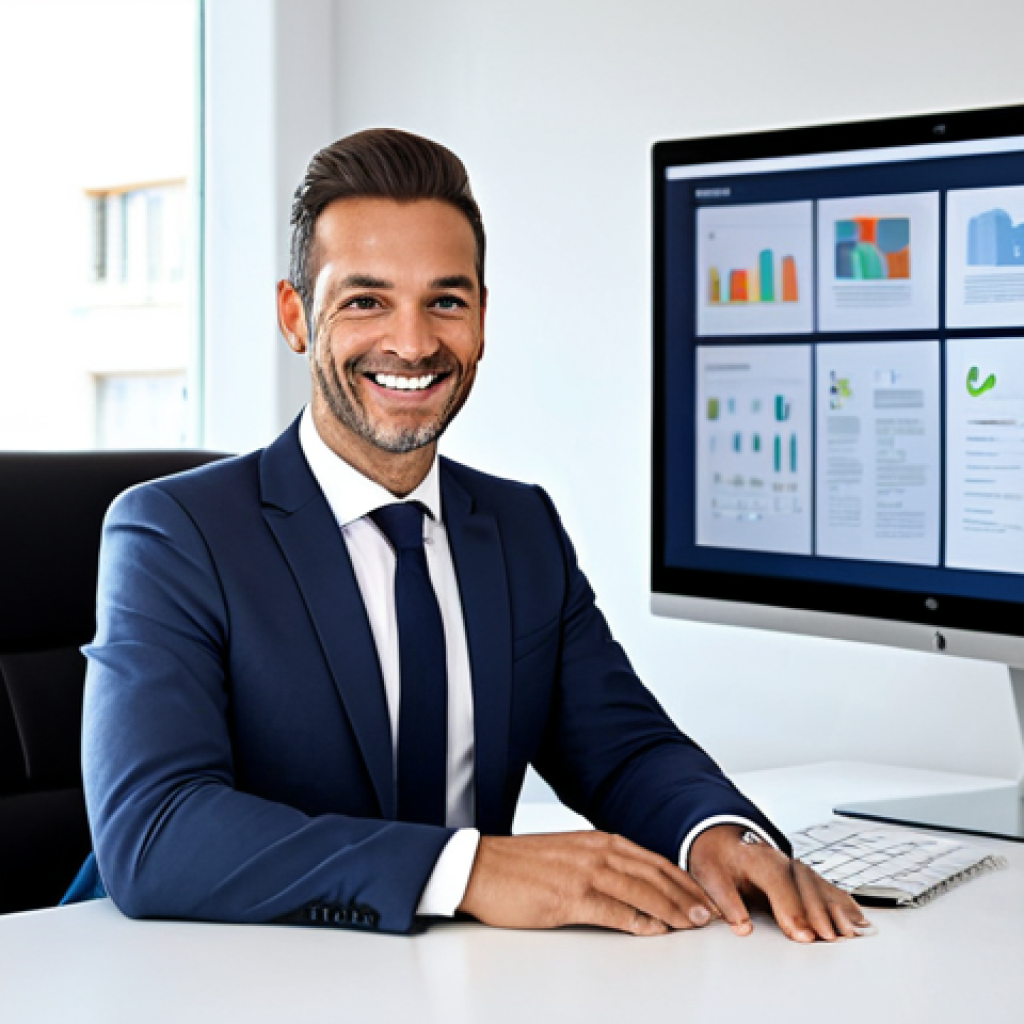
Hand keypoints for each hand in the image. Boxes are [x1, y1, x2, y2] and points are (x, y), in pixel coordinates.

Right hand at [457, 831, 720, 935]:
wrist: (479, 866)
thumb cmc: (518, 865)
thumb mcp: (566, 854)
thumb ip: (597, 863)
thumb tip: (627, 883)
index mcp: (596, 840)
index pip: (651, 859)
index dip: (681, 878)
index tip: (702, 894)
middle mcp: (596, 852)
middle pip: (654, 874)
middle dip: (688, 894)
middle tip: (712, 912)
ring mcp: (584, 873)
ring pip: (641, 891)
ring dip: (673, 908)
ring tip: (694, 923)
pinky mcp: (569, 897)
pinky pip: (614, 911)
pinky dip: (639, 921)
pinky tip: (656, 931)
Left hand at [688, 824, 873, 942]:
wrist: (721, 837)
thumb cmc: (716, 856)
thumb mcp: (708, 874)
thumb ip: (725, 900)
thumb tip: (742, 927)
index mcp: (755, 857)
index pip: (777, 882)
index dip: (791, 908)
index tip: (801, 934)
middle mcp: (780, 859)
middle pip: (804, 884)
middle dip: (818, 912)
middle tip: (829, 939)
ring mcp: (794, 866)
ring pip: (819, 885)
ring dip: (836, 909)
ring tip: (850, 933)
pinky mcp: (802, 875)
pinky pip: (826, 887)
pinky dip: (843, 902)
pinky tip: (858, 919)